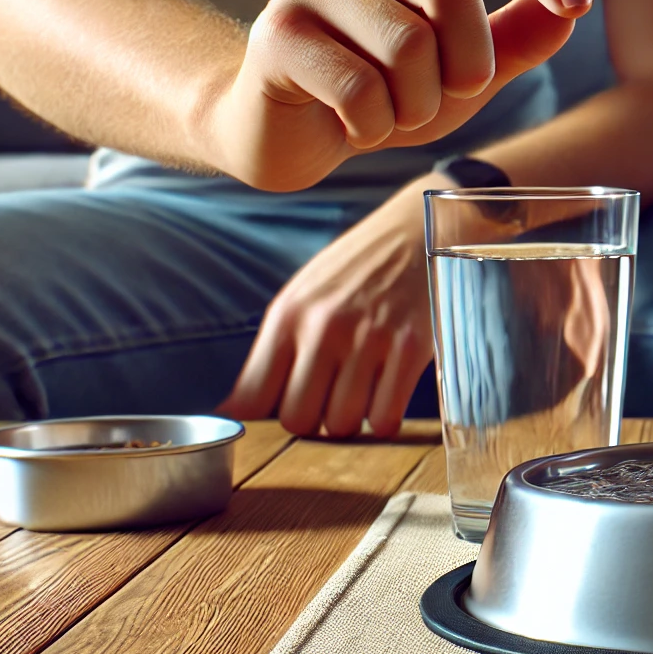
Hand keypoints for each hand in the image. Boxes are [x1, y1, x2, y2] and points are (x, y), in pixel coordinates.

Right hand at [208, 0, 591, 191]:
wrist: (290, 132)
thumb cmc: (386, 83)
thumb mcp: (465, 62)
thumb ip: (520, 35)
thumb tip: (571, 9)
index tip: (577, 3)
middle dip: (472, 60)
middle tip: (452, 91)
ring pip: (408, 44)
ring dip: (421, 102)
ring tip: (394, 108)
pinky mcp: (275, 34)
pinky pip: (362, 89)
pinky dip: (377, 125)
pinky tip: (354, 124)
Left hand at [217, 179, 437, 436]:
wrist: (420, 229)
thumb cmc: (359, 267)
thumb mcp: (305, 294)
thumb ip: (274, 349)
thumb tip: (232, 409)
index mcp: (289, 314)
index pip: (252, 397)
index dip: (264, 416)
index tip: (281, 410)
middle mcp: (323, 327)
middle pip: (297, 420)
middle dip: (312, 420)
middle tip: (328, 400)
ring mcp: (369, 339)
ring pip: (341, 424)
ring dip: (351, 420)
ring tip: (360, 394)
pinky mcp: (411, 348)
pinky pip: (385, 418)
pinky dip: (384, 419)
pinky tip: (388, 395)